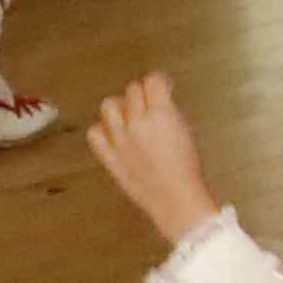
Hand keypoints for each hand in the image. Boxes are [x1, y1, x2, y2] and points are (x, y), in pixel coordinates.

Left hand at [83, 72, 218, 244]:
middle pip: (132, 90)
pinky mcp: (109, 157)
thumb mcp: (186, 132)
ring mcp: (120, 140)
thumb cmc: (188, 171)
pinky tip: (114, 135)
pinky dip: (102, 130)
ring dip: (120, 107)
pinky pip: (95, 133)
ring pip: (109, 105)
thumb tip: (160, 102)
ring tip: (128, 116)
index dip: (159, 82)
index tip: (162, 87)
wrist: (176, 201)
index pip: (153, 80)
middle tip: (149, 105)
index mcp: (162, 114)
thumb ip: (170, 113)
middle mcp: (138, 123)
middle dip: (142, 95)